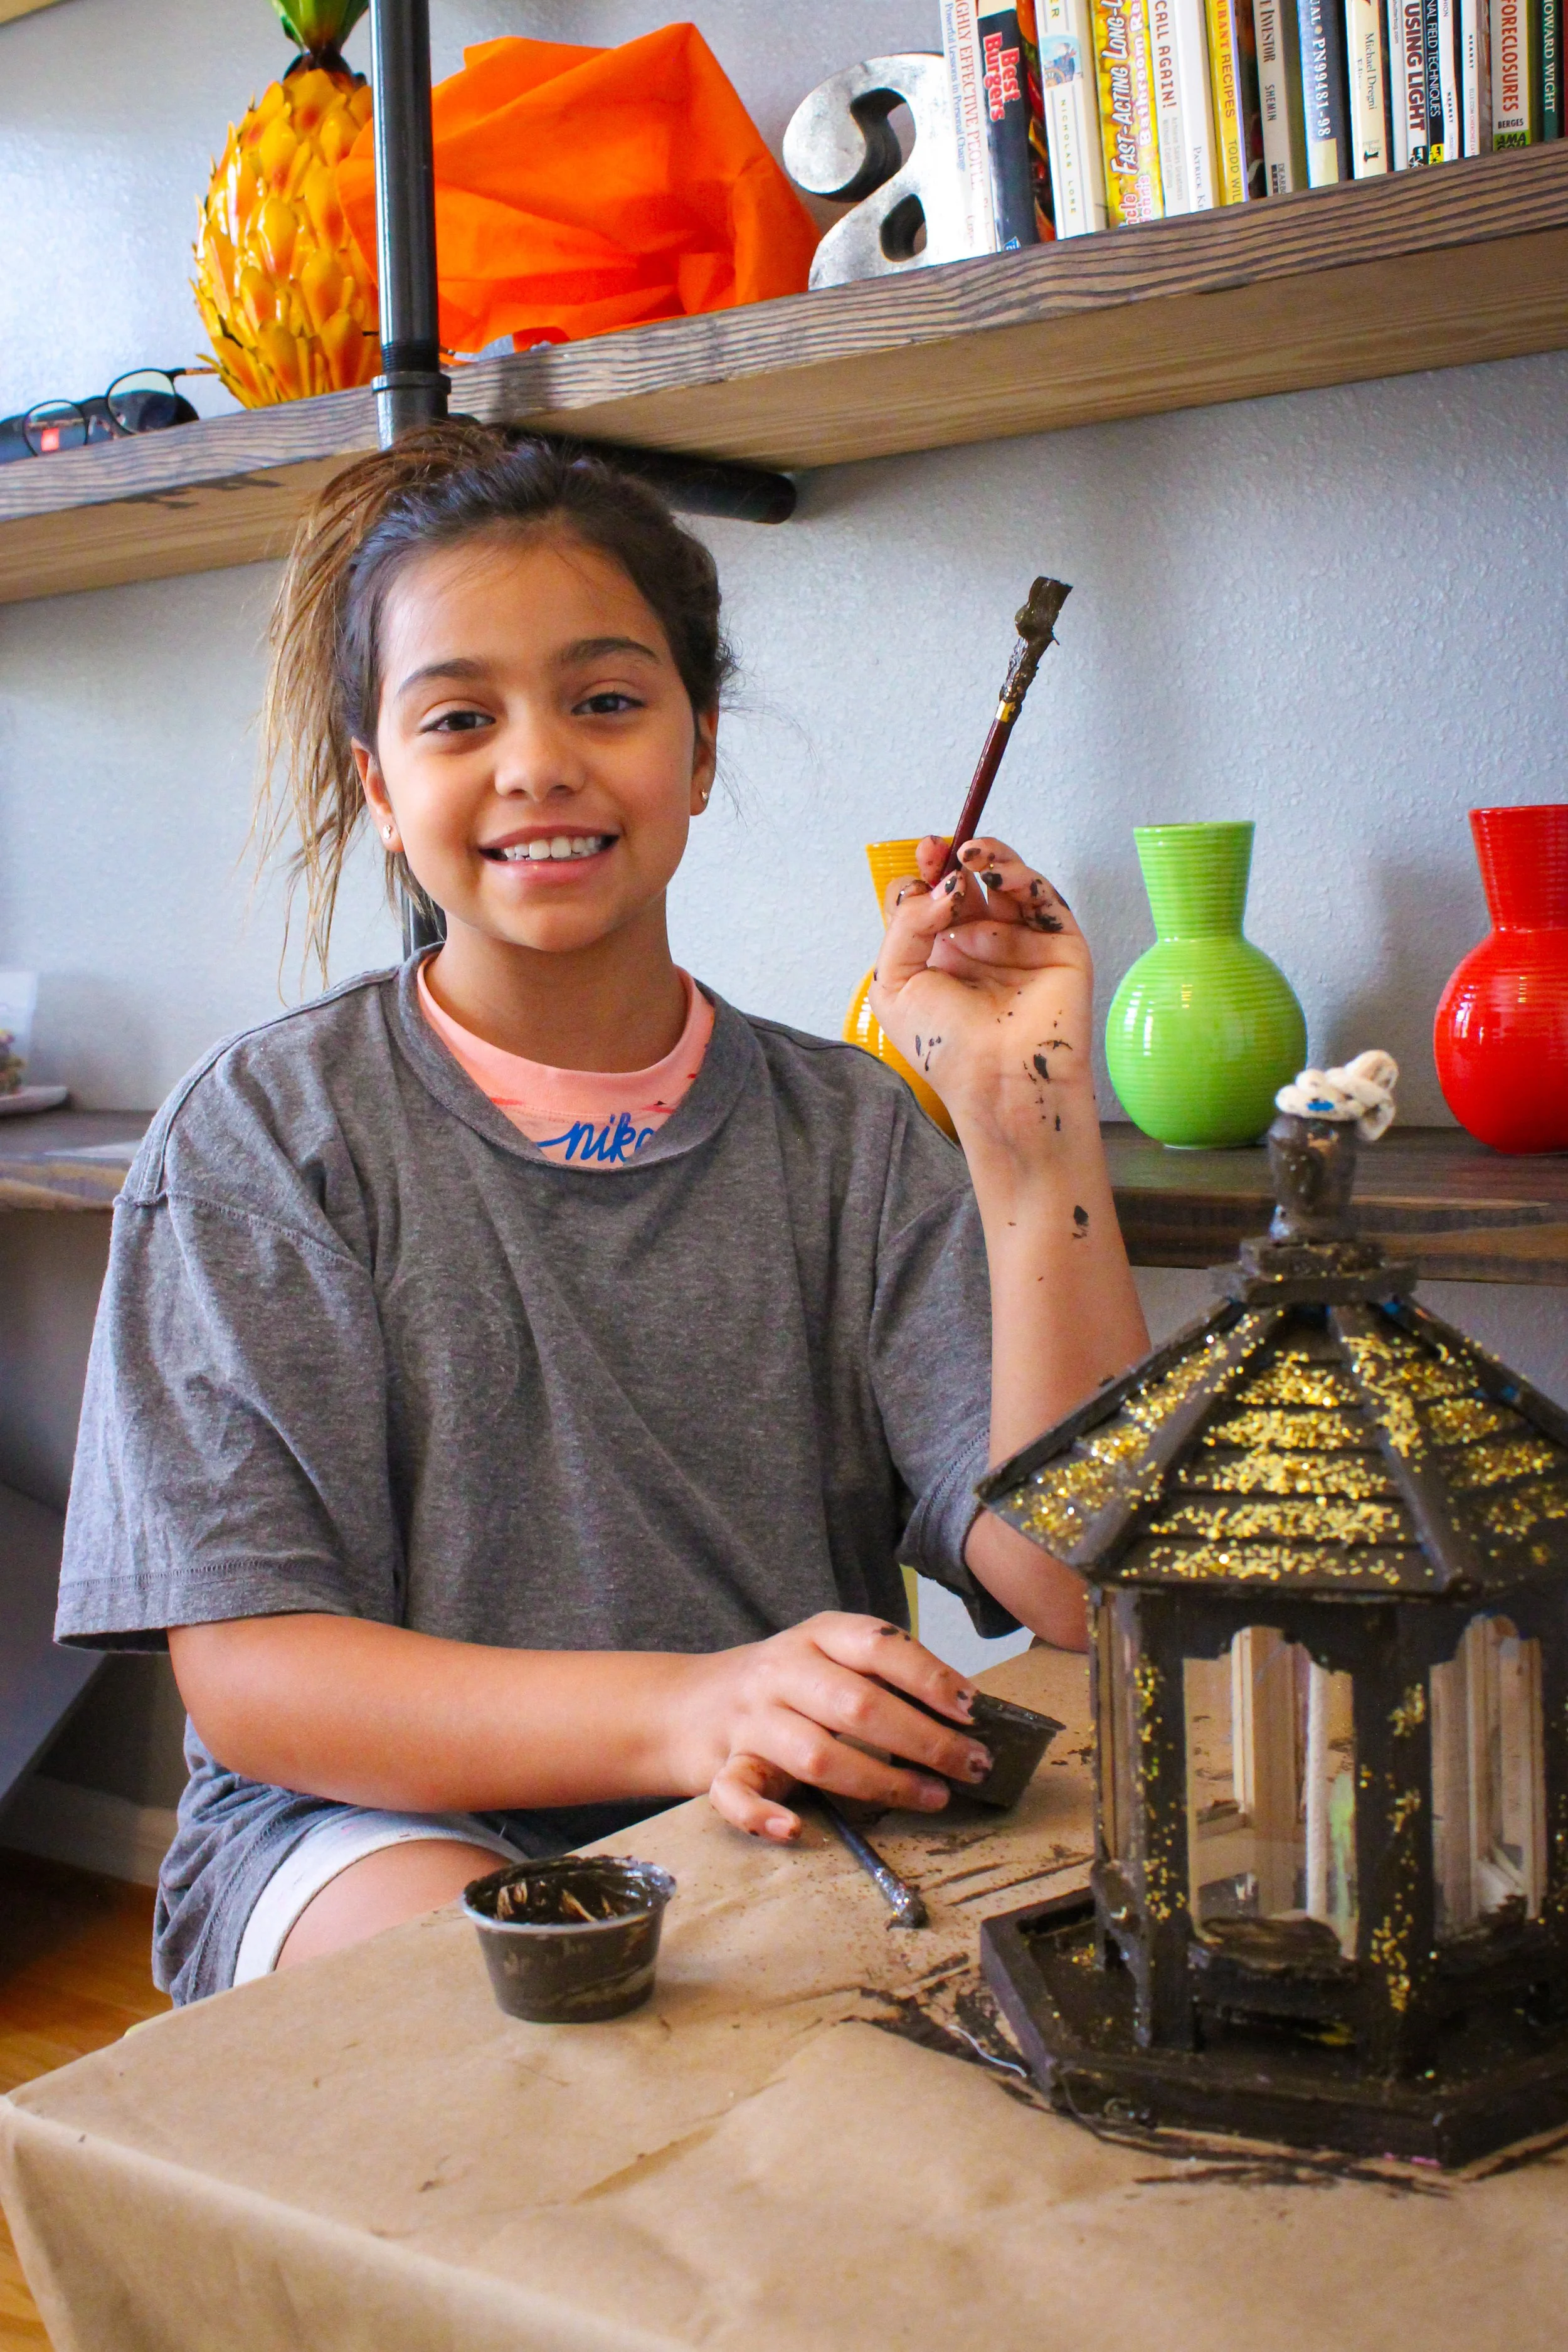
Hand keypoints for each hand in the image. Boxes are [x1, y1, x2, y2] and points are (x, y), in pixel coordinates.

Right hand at [675, 1612, 994, 1841]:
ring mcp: (750, 1720)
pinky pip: (735, 1793)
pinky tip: (795, 1828)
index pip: (877, 1644)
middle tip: (973, 1764)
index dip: (928, 1676)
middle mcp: (781, 1671)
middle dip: (924, 1739)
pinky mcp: (723, 1766)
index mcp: (816, 1636)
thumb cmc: (790, 1683)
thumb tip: (966, 1711)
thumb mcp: (832, 1656)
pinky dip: (762, 1815)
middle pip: (856, 1706)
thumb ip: (883, 1674)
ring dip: (882, 1782)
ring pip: (816, 1755)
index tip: (972, 1709)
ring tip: (934, 1796)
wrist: (695, 1702)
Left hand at [869, 835, 1093, 1155]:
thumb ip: (906, 925)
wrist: (996, 1082)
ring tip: (969, 855)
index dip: (928, 876)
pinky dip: (1021, 876)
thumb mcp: (894, 983)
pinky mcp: (1061, 945)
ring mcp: (1025, 944)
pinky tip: (995, 874)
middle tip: (943, 851)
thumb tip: (945, 886)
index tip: (923, 860)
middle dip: (955, 860)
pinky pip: (1044, 899)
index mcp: (943, 958)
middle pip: (972, 884)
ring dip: (990, 859)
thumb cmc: (944, 1047)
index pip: (936, 901)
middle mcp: (984, 947)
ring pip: (1010, 883)